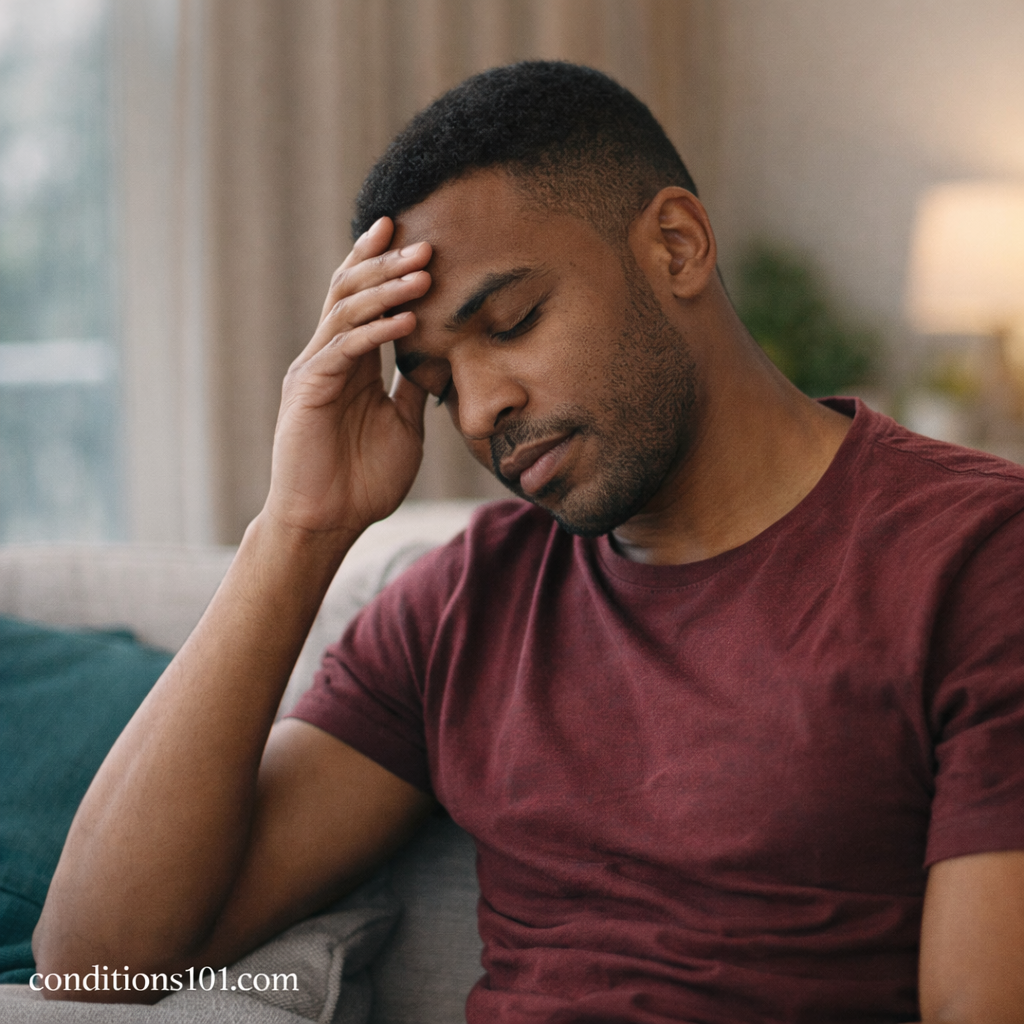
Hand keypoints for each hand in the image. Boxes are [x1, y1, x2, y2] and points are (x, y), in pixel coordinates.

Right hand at [263, 217, 432, 538]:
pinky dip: (376, 331)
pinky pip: (345, 349)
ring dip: (386, 289)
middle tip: (425, 242)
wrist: (329, 521)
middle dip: (386, 264)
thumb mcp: (402, 424)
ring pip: (346, 311)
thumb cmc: (363, 479)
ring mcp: (315, 370)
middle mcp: (329, 357)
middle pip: (352, 292)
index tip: (413, 236)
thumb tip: (435, 359)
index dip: (382, 266)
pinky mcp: (308, 389)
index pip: (365, 301)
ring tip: (423, 271)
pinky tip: (408, 320)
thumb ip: (411, 388)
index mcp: (351, 363)